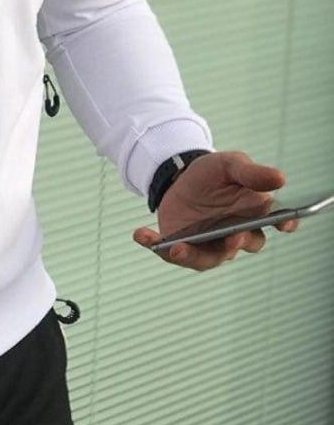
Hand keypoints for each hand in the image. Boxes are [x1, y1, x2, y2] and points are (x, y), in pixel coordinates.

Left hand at [132, 150, 299, 270]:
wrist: (180, 177)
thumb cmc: (212, 173)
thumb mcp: (230, 165)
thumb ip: (251, 173)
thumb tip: (279, 179)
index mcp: (253, 214)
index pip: (274, 223)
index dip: (283, 224)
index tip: (285, 223)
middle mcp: (234, 235)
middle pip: (241, 246)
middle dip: (237, 244)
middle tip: (233, 238)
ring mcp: (207, 244)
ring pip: (205, 259)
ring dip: (192, 256)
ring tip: (176, 248)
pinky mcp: (181, 245)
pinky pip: (167, 252)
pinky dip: (154, 245)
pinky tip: (140, 234)